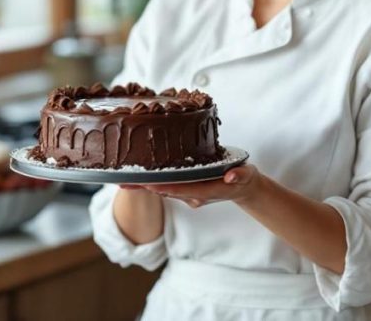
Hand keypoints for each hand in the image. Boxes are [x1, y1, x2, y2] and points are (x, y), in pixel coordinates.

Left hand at [123, 164, 261, 208]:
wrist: (243, 188)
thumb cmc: (244, 178)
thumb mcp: (246, 175)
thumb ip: (240, 176)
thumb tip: (231, 176)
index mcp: (207, 191)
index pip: (184, 190)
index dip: (167, 187)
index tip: (150, 185)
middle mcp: (194, 195)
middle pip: (167, 191)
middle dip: (147, 187)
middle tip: (125, 181)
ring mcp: (189, 193)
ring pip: (164, 189)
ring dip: (145, 185)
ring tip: (124, 178)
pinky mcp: (185, 188)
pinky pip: (166, 185)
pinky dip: (152, 181)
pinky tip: (137, 174)